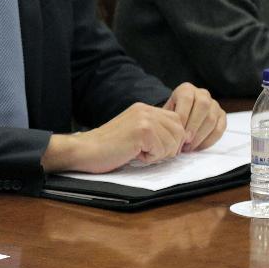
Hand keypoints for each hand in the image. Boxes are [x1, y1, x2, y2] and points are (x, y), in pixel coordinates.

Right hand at [42, 102, 184, 173]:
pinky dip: (150, 158)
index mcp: (143, 108)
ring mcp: (143, 119)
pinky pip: (162, 150)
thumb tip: (183, 140)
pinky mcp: (142, 131)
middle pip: (180, 131)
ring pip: (173, 142)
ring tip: (137, 152)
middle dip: (168, 148)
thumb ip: (154, 130)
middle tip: (146, 152)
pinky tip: (133, 154)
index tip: (154, 149)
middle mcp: (145, 109)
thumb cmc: (108, 148)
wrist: (85, 150)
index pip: (176, 121)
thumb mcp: (134, 132)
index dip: (171, 139)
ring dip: (158, 154)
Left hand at [163, 82, 226, 150]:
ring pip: (212, 119)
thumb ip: (168, 118)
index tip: (179, 131)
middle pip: (203, 107)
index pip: (187, 99)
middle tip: (186, 141)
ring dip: (200, 136)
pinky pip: (219, 129)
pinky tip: (198, 147)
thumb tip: (168, 132)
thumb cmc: (172, 112)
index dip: (184, 116)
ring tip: (189, 146)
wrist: (181, 111)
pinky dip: (209, 140)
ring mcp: (214, 104)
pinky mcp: (221, 115)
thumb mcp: (166, 111)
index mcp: (187, 89)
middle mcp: (202, 94)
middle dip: (194, 126)